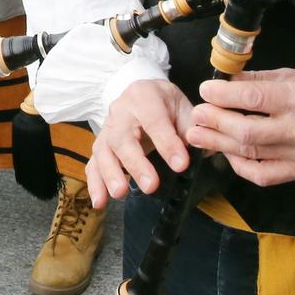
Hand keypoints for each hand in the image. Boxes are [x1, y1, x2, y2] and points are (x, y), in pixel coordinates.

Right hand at [85, 79, 195, 206]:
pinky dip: (95, 183)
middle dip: (135, 163)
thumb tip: (200, 150)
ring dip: (110, 174)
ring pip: (103, 151)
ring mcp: (107, 128)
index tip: (181, 165)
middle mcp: (120, 111)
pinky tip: (100, 202)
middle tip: (150, 186)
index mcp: (144, 96)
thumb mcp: (182, 106)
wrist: (142, 92)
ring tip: (119, 193)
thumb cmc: (165, 103)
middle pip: (122, 137)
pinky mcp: (101, 145)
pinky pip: (93, 163)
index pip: (154, 120)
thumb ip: (191, 128)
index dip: (167, 143)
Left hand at [184, 69, 294, 186]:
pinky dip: (241, 167)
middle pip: (247, 132)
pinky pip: (265, 176)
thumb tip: (228, 80)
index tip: (205, 90)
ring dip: (219, 145)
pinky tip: (227, 155)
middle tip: (195, 114)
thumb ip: (263, 79)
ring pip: (252, 154)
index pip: (253, 99)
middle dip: (214, 122)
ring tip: (198, 135)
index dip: (223, 96)